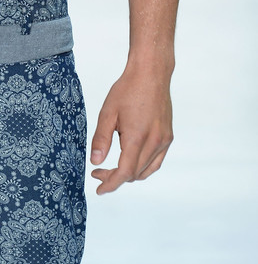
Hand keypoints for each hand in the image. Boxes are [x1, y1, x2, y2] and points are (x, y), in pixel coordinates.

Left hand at [90, 65, 172, 193]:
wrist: (151, 74)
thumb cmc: (127, 89)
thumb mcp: (108, 112)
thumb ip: (101, 139)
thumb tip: (95, 161)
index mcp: (137, 138)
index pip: (124, 173)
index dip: (110, 184)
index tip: (99, 189)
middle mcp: (154, 143)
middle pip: (134, 174)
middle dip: (116, 178)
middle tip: (99, 171)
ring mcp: (164, 141)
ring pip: (146, 170)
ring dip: (129, 175)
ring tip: (112, 169)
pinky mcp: (168, 137)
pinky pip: (156, 161)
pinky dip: (143, 167)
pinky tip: (131, 160)